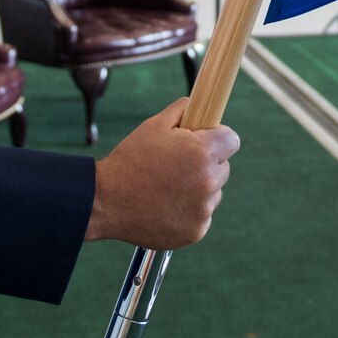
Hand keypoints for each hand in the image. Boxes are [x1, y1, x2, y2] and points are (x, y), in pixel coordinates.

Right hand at [86, 98, 238, 248]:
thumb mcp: (155, 125)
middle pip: (224, 167)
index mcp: (203, 152)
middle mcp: (208, 182)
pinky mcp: (195, 232)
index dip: (218, 138)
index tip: (206, 141)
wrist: (105, 201)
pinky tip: (167, 206)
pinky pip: (202, 215)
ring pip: (213, 192)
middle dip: (208, 163)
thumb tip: (201, 105)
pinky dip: (190, 211)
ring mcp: (203, 210)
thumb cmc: (130, 160)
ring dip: (200, 188)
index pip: (232, 140)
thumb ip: (183, 110)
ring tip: (168, 187)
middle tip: (179, 165)